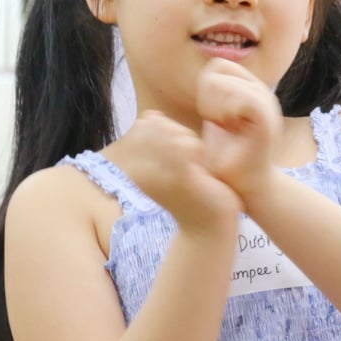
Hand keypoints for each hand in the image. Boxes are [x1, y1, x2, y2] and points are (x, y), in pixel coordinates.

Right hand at [113, 110, 240, 232]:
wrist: (208, 225)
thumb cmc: (192, 191)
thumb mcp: (169, 159)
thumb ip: (157, 136)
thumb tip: (151, 115)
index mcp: (132, 165)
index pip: (148, 123)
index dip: (171, 131)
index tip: (180, 158)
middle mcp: (137, 169)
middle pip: (163, 125)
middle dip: (183, 136)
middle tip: (191, 166)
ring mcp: (154, 173)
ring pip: (178, 134)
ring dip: (195, 147)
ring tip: (197, 171)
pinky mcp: (174, 177)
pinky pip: (189, 145)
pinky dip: (202, 154)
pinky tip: (203, 174)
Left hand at [196, 60, 283, 201]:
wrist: (246, 187)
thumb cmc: (227, 159)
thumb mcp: (216, 123)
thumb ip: (211, 101)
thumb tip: (202, 81)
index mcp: (250, 91)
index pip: (218, 65)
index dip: (205, 85)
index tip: (207, 113)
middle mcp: (261, 92)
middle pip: (219, 68)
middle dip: (206, 92)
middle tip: (212, 120)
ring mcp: (267, 105)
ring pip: (228, 81)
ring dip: (214, 103)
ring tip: (219, 124)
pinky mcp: (267, 121)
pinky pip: (245, 98)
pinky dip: (227, 110)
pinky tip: (225, 126)